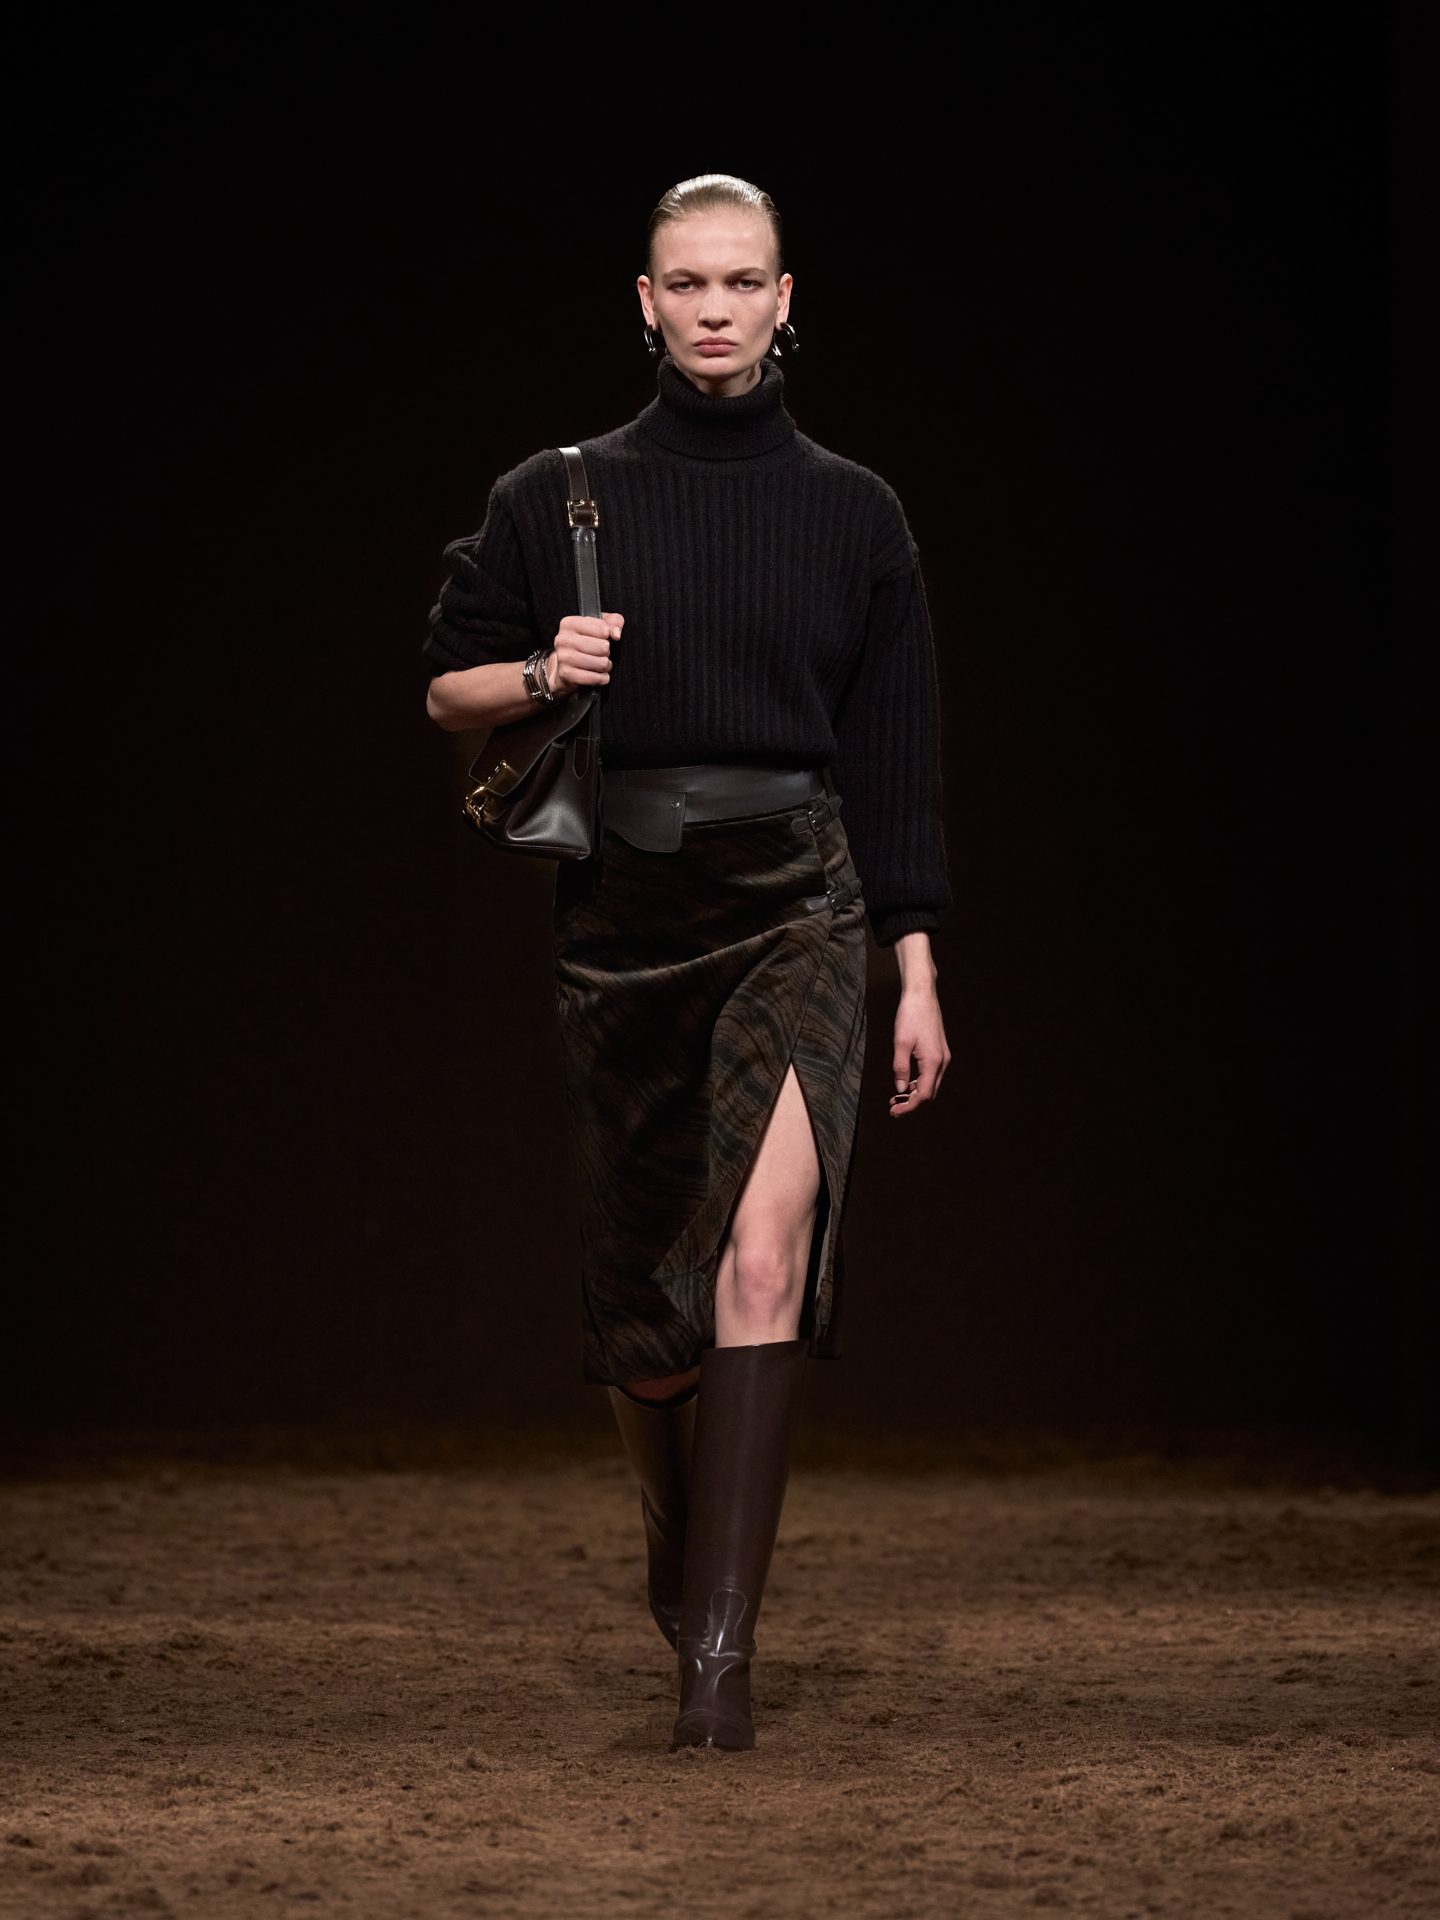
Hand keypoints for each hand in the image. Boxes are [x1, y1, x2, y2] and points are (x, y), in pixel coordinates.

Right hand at [546, 612, 623, 695]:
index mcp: (569, 624)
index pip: (604, 629)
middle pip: (603, 647)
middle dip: (606, 652)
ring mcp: (564, 657)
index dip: (608, 636)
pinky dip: (602, 678)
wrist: (565, 669)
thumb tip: (616, 634)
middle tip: (600, 653)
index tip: (602, 638)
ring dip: (605, 666)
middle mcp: (563, 639)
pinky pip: (597, 678)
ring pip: (601, 663)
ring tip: (599, 664)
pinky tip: (597, 674)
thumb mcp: (599, 626)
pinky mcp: (567, 675)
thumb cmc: (585, 644)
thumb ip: (614, 621)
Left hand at [888, 984, 950, 1116]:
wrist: (922, 994)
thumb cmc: (911, 1015)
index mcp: (933, 1061)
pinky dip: (919, 1082)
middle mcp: (942, 1061)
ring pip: (931, 1084)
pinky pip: (931, 1074)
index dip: (909, 1107)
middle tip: (893, 1108)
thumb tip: (900, 1089)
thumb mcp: (900, 1042)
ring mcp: (943, 1056)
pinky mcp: (940, 1051)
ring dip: (915, 1093)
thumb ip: (900, 1067)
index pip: (923, 1095)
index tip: (894, 1112)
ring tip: (896, 1098)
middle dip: (912, 1103)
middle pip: (929, 1093)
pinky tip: (906, 1083)